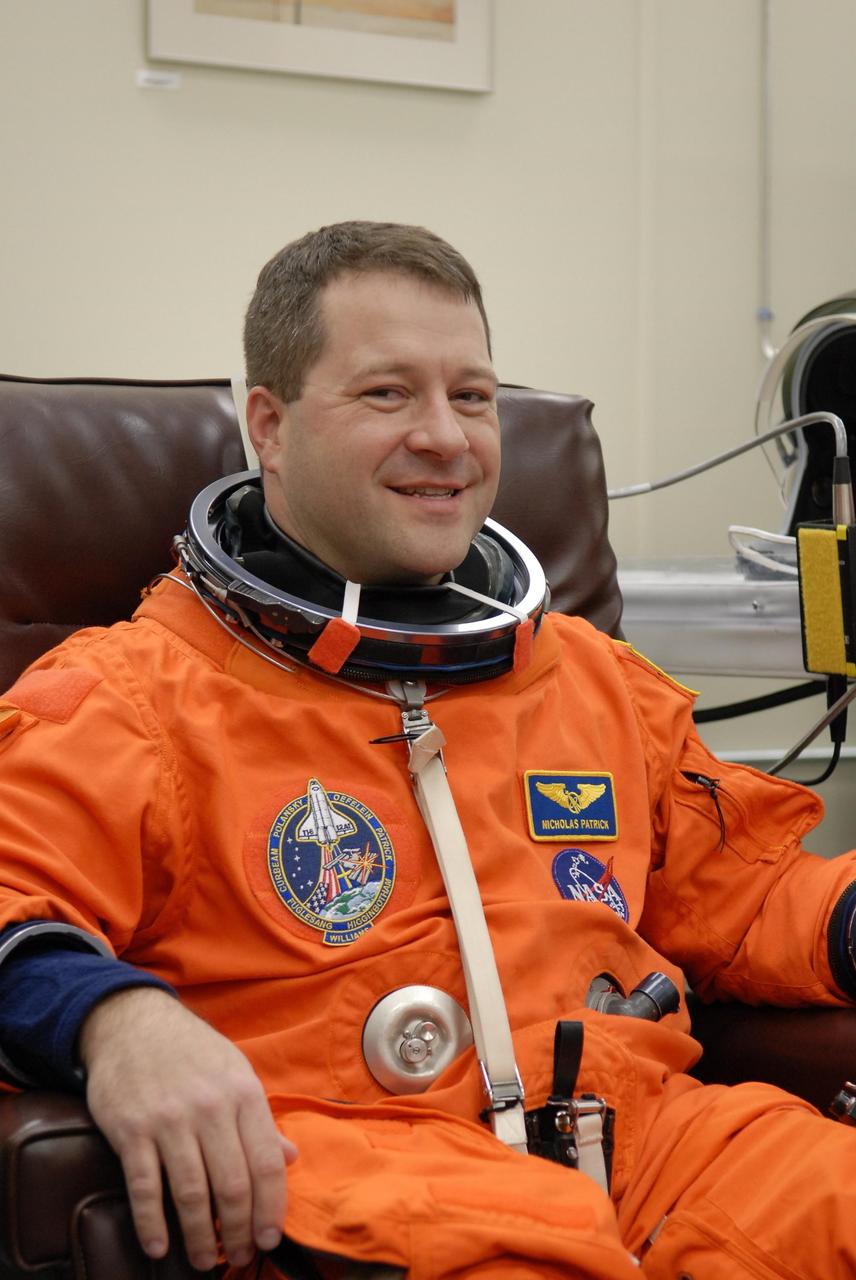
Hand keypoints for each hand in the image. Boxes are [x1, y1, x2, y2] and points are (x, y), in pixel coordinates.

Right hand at [79, 987, 297, 1270]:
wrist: (133, 1023)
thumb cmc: (191, 1051)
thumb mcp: (235, 1072)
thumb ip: (260, 1119)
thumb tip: (290, 1157)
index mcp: (243, 1094)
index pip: (266, 1163)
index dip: (271, 1207)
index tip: (270, 1238)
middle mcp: (210, 1108)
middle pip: (232, 1185)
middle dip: (239, 1231)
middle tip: (239, 1256)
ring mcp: (169, 1120)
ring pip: (191, 1193)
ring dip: (200, 1236)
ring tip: (204, 1259)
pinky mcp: (131, 1130)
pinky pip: (144, 1187)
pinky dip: (152, 1222)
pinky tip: (158, 1245)